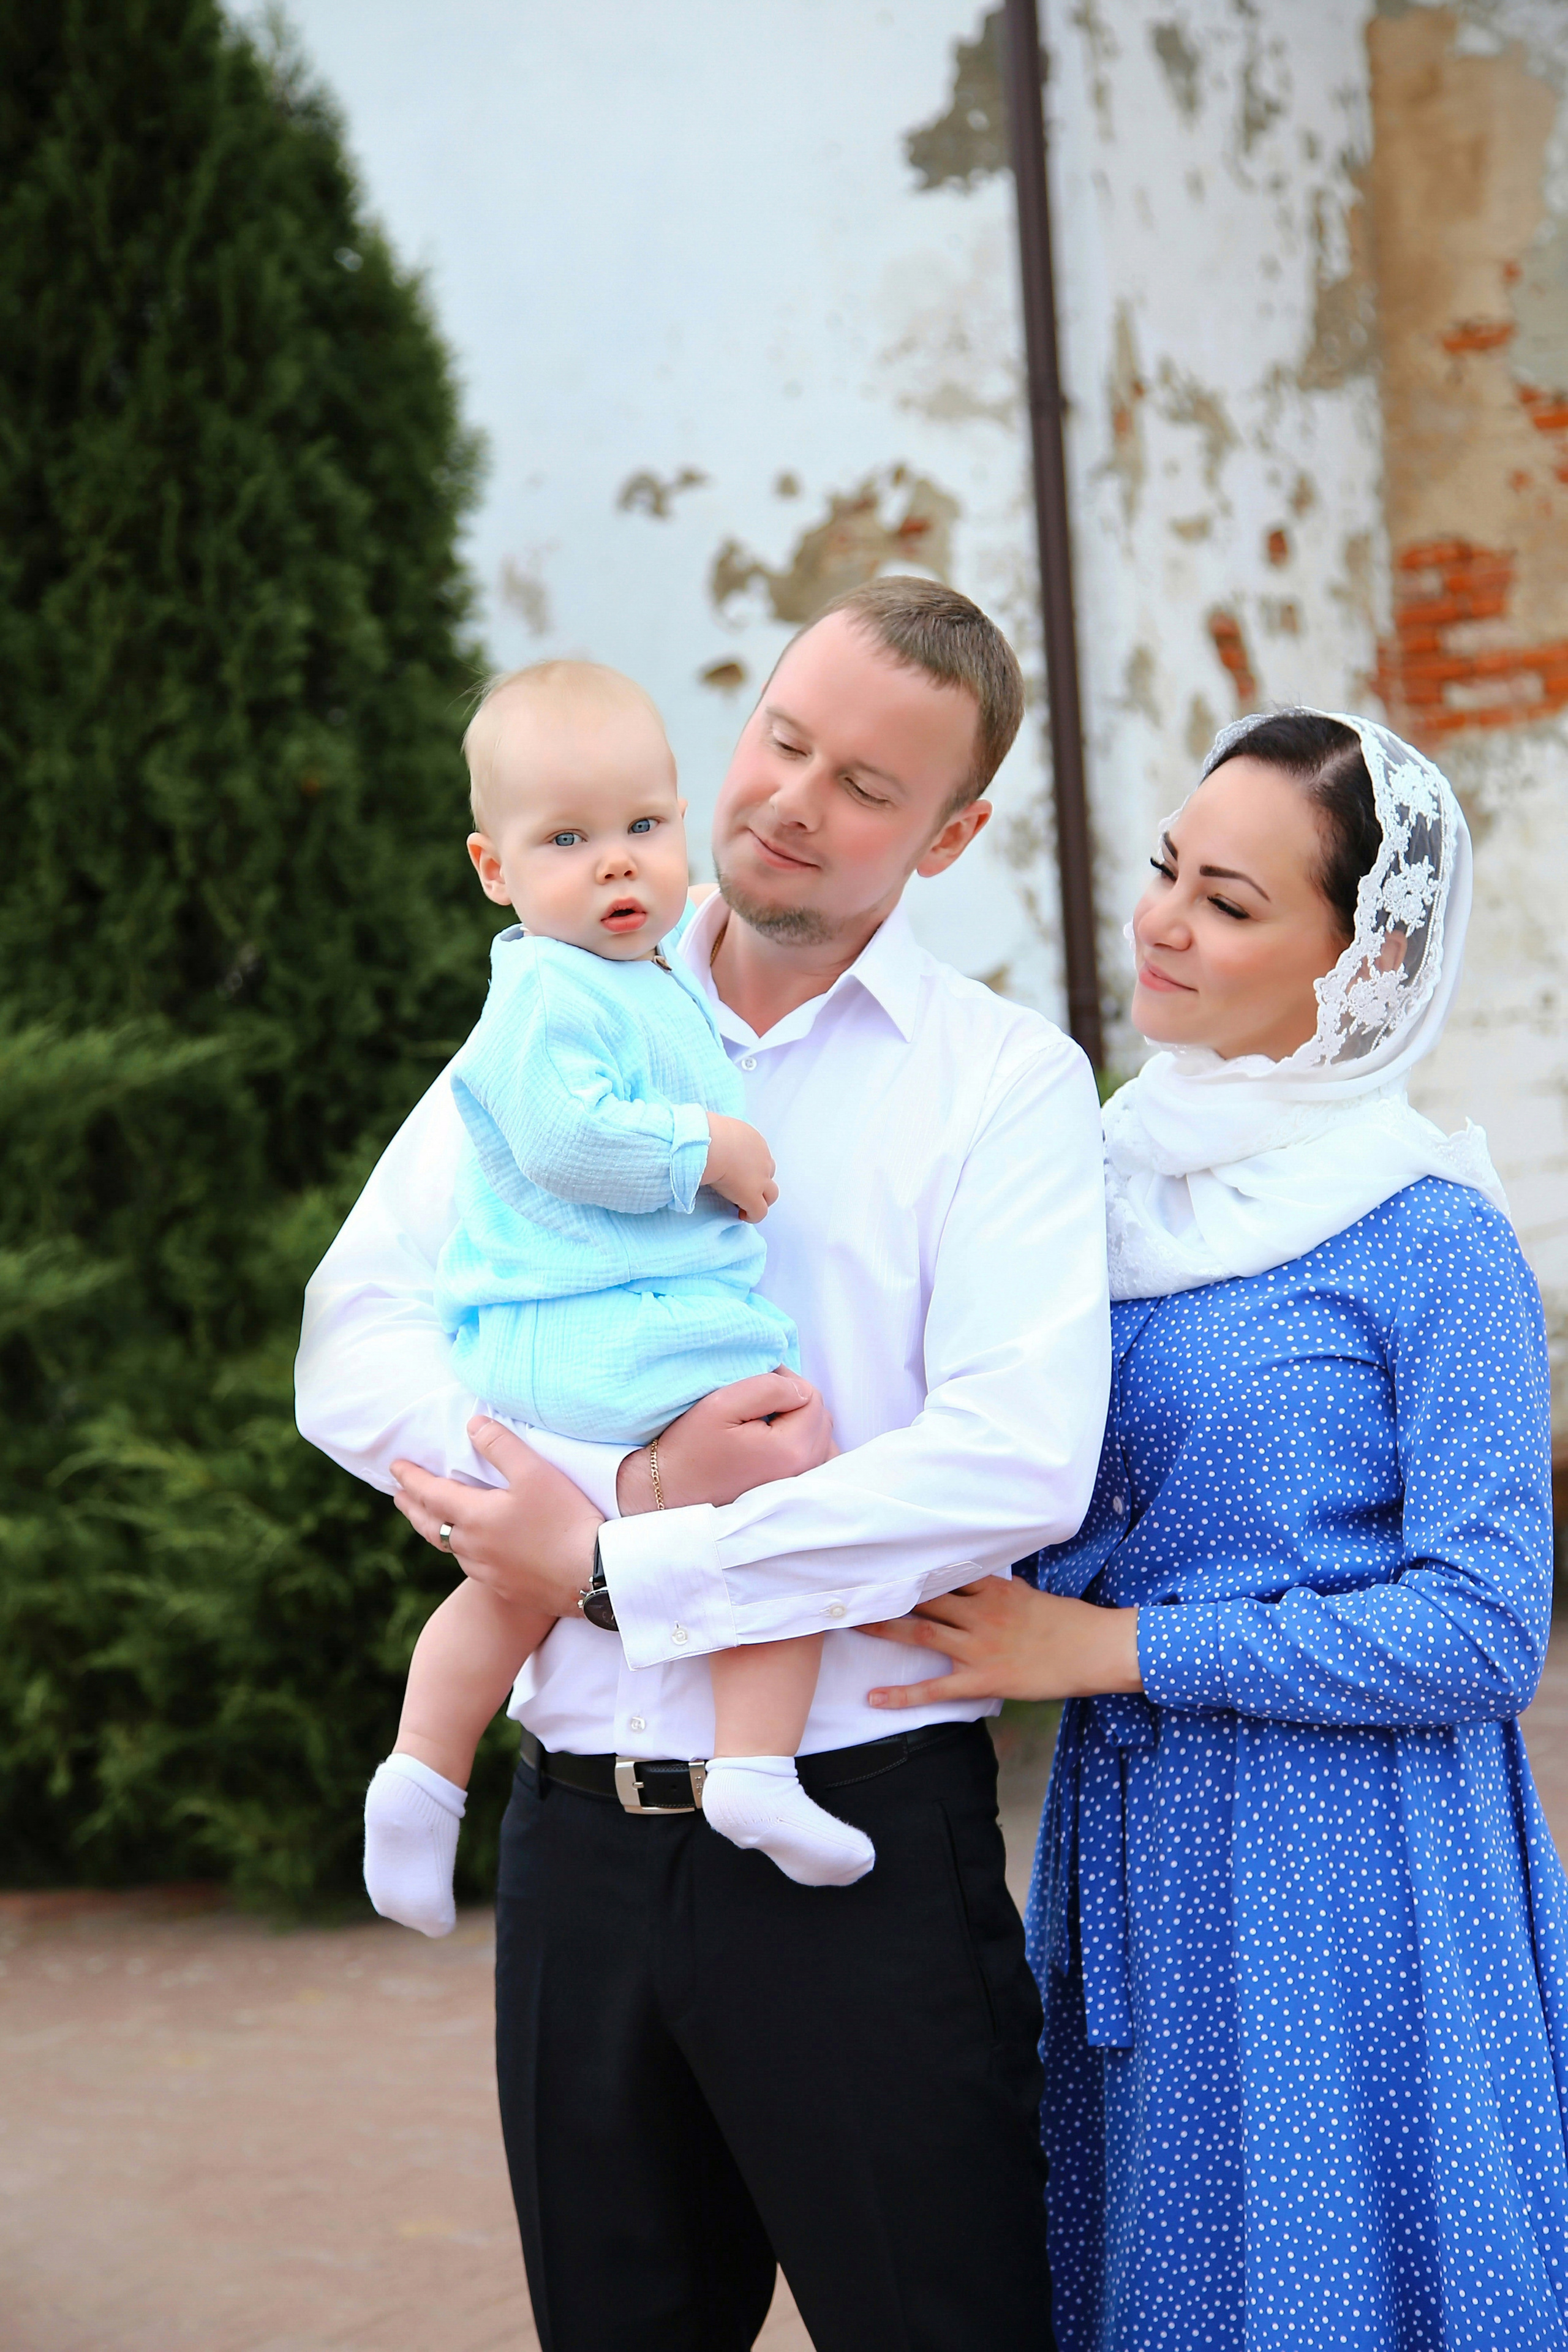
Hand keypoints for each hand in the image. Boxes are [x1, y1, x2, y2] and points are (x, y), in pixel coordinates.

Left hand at [391, 1417, 602, 1615]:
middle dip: (411, 1507)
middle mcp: (471, 1548)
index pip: (429, 1493)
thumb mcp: (535, 1472)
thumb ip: (501, 1445)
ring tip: (431, 1519)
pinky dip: (461, 1550)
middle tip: (398, 1495)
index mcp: (473, 1517)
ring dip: (434, 1529)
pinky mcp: (505, 1587)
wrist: (592, 1575)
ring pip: (450, 1548)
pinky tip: (473, 1549)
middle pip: (430, 1525)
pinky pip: (472, 1566)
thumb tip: (473, 1424)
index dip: (410, 1478)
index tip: (395, 1466)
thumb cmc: (565, 1519)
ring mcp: (487, 1572)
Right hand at [617, 1369, 836, 1511]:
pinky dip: (802, 1443)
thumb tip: (798, 1387)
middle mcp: (805, 1472)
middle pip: (820, 1417)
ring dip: (799, 1421)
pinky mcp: (792, 1492)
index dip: (784, 1382)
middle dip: (793, 1401)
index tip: (751, 1388)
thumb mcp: (722, 1404)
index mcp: (791, 1451)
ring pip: (820, 1436)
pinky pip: (816, 1458)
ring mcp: (801, 1486)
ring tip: (765, 1421)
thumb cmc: (690, 1449)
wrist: (669, 1491)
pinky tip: (775, 1442)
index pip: (812, 1396)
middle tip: (755, 1402)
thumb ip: (769, 1387)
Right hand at [702, 1113, 778, 1222]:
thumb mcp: (718, 1129)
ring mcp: (760, 1179)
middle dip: (760, 1181)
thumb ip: (720, 1136)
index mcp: (753, 1141)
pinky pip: (760, 1212)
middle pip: (769, 1173)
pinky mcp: (752, 1196)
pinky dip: (752, 1215)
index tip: (737, 1171)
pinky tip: (742, 1215)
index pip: (759, 1155)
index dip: (750, 1166)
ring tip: (745, 1204)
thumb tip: (709, 1141)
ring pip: (771, 1194)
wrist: (710, 1146)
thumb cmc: (706, 1134)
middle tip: (743, 1187)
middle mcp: (762, 1159)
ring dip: (761, 1198)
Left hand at [862, 1578, 1141, 1710]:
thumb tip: (987, 1581)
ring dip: (883, 1629)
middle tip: (852, 1586)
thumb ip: (1003, 1590)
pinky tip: (875, 1696)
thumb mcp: (1033, 1596)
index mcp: (993, 1589)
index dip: (910, 1566)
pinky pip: (935, 1687)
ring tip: (851, 1623)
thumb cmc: (1070, 1622)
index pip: (942, 1572)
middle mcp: (980, 1613)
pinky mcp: (984, 1678)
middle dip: (887, 1592)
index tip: (881, 1557)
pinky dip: (903, 1694)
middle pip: (923, 1598)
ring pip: (921, 1633)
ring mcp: (979, 1646)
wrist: (1096, 1649)